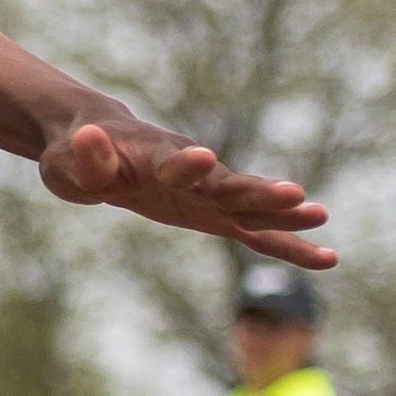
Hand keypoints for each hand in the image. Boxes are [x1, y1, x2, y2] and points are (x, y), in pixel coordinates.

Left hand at [41, 119, 334, 268]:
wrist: (97, 141)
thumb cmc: (77, 152)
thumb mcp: (69, 159)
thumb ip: (87, 157)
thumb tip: (87, 138)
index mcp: (155, 157)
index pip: (172, 162)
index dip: (185, 164)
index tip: (204, 158)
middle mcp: (192, 173)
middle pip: (228, 185)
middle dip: (258, 191)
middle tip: (295, 193)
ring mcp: (208, 194)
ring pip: (251, 207)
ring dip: (284, 215)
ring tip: (322, 217)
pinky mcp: (215, 215)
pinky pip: (257, 234)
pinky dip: (288, 247)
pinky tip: (327, 257)